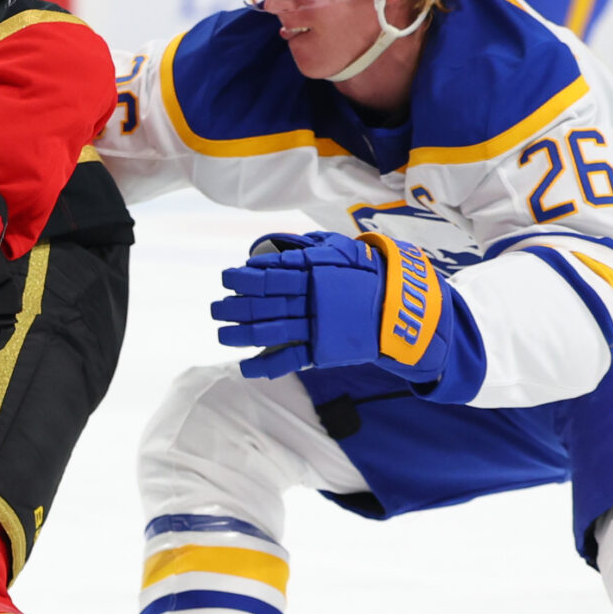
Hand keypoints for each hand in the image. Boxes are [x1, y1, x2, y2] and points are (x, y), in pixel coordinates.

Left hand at [212, 230, 450, 382]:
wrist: (398, 309)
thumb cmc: (365, 276)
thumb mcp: (340, 252)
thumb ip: (310, 250)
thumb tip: (279, 246)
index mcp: (315, 274)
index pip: (273, 275)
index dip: (246, 277)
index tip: (227, 277)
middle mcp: (313, 300)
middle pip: (265, 304)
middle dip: (235, 307)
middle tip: (214, 308)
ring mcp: (318, 327)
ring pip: (271, 332)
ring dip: (242, 335)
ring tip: (221, 334)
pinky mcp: (324, 350)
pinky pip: (291, 359)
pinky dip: (267, 366)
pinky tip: (246, 366)